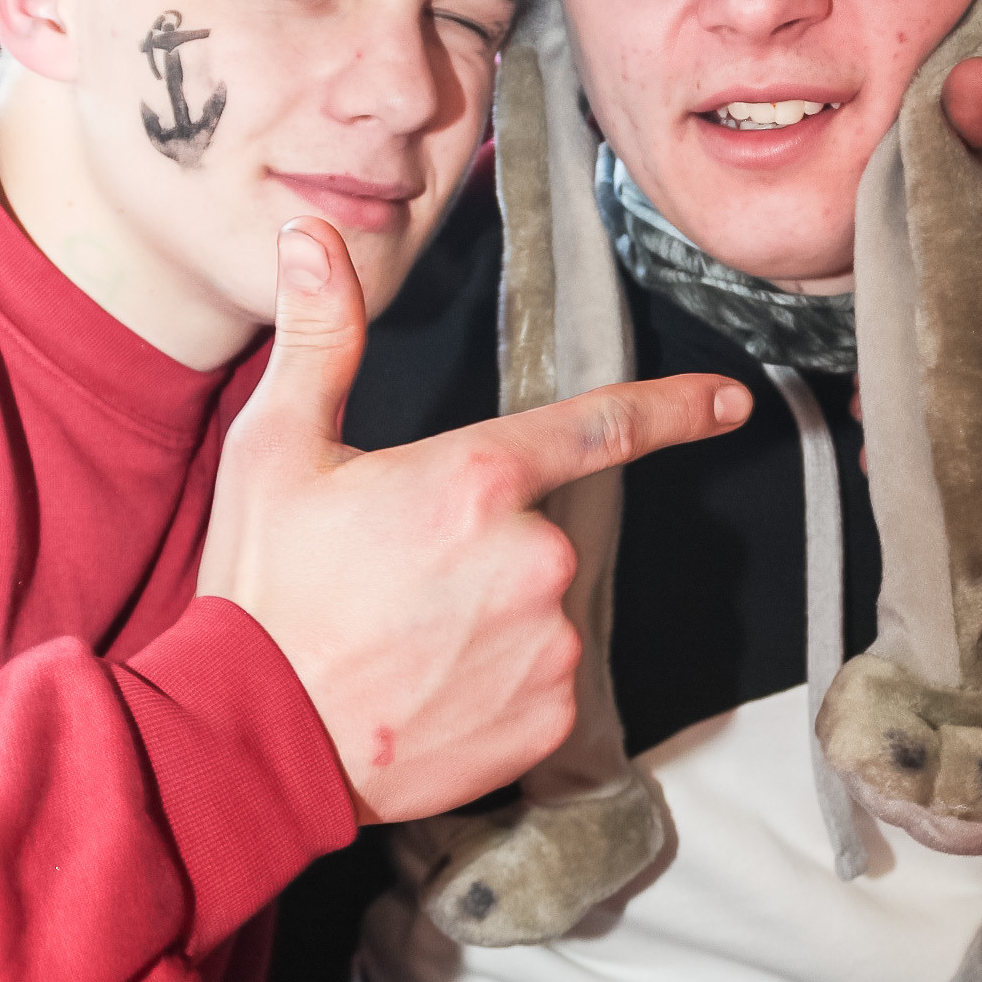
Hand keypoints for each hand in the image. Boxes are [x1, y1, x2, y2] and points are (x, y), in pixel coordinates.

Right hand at [198, 218, 751, 822]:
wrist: (253, 744)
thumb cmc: (263, 590)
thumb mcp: (275, 449)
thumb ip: (319, 337)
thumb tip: (312, 237)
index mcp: (475, 478)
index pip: (600, 424)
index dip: (674, 407)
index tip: (728, 402)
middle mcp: (532, 559)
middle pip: (536, 528)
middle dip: (479, 542)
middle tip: (394, 577)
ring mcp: (548, 645)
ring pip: (538, 605)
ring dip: (487, 613)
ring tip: (400, 640)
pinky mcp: (548, 718)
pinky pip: (542, 678)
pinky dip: (496, 680)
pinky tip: (427, 689)